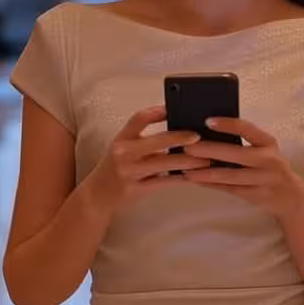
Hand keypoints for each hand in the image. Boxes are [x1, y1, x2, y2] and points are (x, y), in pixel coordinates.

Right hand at [88, 105, 210, 212]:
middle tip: (199, 136)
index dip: (158, 112)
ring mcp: (129, 172)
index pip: (139, 118)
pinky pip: (163, 183)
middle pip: (157, 140)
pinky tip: (193, 176)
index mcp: (122, 139)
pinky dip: (180, 179)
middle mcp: (124, 153)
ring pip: (164, 163)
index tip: (175, 108)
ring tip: (206, 160)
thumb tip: (178, 131)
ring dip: (188, 161)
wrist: (97, 195)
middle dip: (181, 137)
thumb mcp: (124, 149)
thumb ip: (145, 140)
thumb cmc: (117, 168)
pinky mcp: (135, 189)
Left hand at [182, 116, 303, 221]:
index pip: (247, 129)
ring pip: (229, 176)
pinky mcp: (255, 195)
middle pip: (235, 154)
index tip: (207, 121)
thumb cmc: (270, 167)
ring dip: (205, 172)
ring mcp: (263, 180)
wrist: (291, 197)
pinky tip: (195, 180)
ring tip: (186, 169)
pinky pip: (228, 189)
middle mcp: (268, 160)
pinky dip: (210, 184)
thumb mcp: (264, 150)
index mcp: (268, 143)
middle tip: (187, 147)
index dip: (227, 124)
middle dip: (209, 150)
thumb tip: (209, 130)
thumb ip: (245, 141)